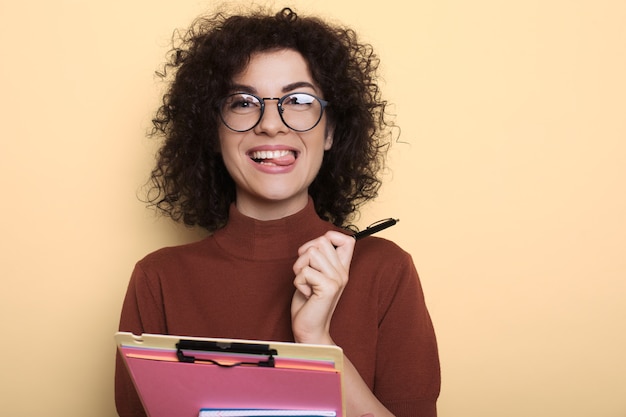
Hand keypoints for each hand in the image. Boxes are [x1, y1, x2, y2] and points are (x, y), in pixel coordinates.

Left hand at [291, 230, 354, 344]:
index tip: (316, 251)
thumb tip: (315, 242)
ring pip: (311, 253)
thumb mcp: (315, 276)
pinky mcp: (328, 287)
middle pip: (322, 241)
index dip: (330, 236)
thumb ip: (319, 260)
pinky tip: (306, 293)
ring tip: (305, 283)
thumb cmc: (309, 303)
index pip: (347, 239)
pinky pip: (305, 270)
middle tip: (305, 272)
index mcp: (342, 268)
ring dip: (299, 267)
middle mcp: (342, 272)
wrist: (310, 329)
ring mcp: (337, 279)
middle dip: (304, 254)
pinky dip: (298, 281)